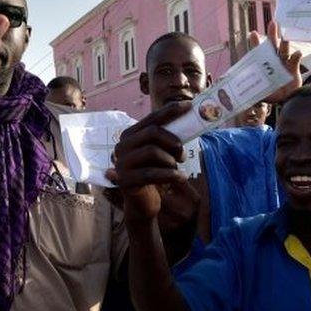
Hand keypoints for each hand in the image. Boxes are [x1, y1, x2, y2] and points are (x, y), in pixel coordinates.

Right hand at [106, 102, 192, 223]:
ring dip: (171, 161)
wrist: (142, 204)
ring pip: (152, 151)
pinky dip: (171, 175)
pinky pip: (152, 173)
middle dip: (173, 142)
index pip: (152, 118)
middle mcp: (121, 146)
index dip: (170, 111)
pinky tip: (181, 179)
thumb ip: (167, 137)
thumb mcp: (160, 153)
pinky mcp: (125, 180)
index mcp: (129, 135)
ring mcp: (121, 163)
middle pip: (153, 132)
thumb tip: (189, 117)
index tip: (189, 106)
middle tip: (182, 155)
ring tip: (177, 169)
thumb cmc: (154, 174)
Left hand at [248, 20, 301, 102]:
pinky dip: (296, 56)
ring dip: (285, 43)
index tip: (252, 33)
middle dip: (272, 34)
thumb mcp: (258, 93)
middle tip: (273, 23)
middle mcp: (273, 60)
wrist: (286, 100)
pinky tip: (297, 53)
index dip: (255, 42)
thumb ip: (250, 92)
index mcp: (263, 64)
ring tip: (285, 37)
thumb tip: (237, 95)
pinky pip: (295, 61)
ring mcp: (284, 63)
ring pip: (284, 50)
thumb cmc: (270, 93)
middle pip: (272, 45)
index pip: (257, 51)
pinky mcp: (293, 69)